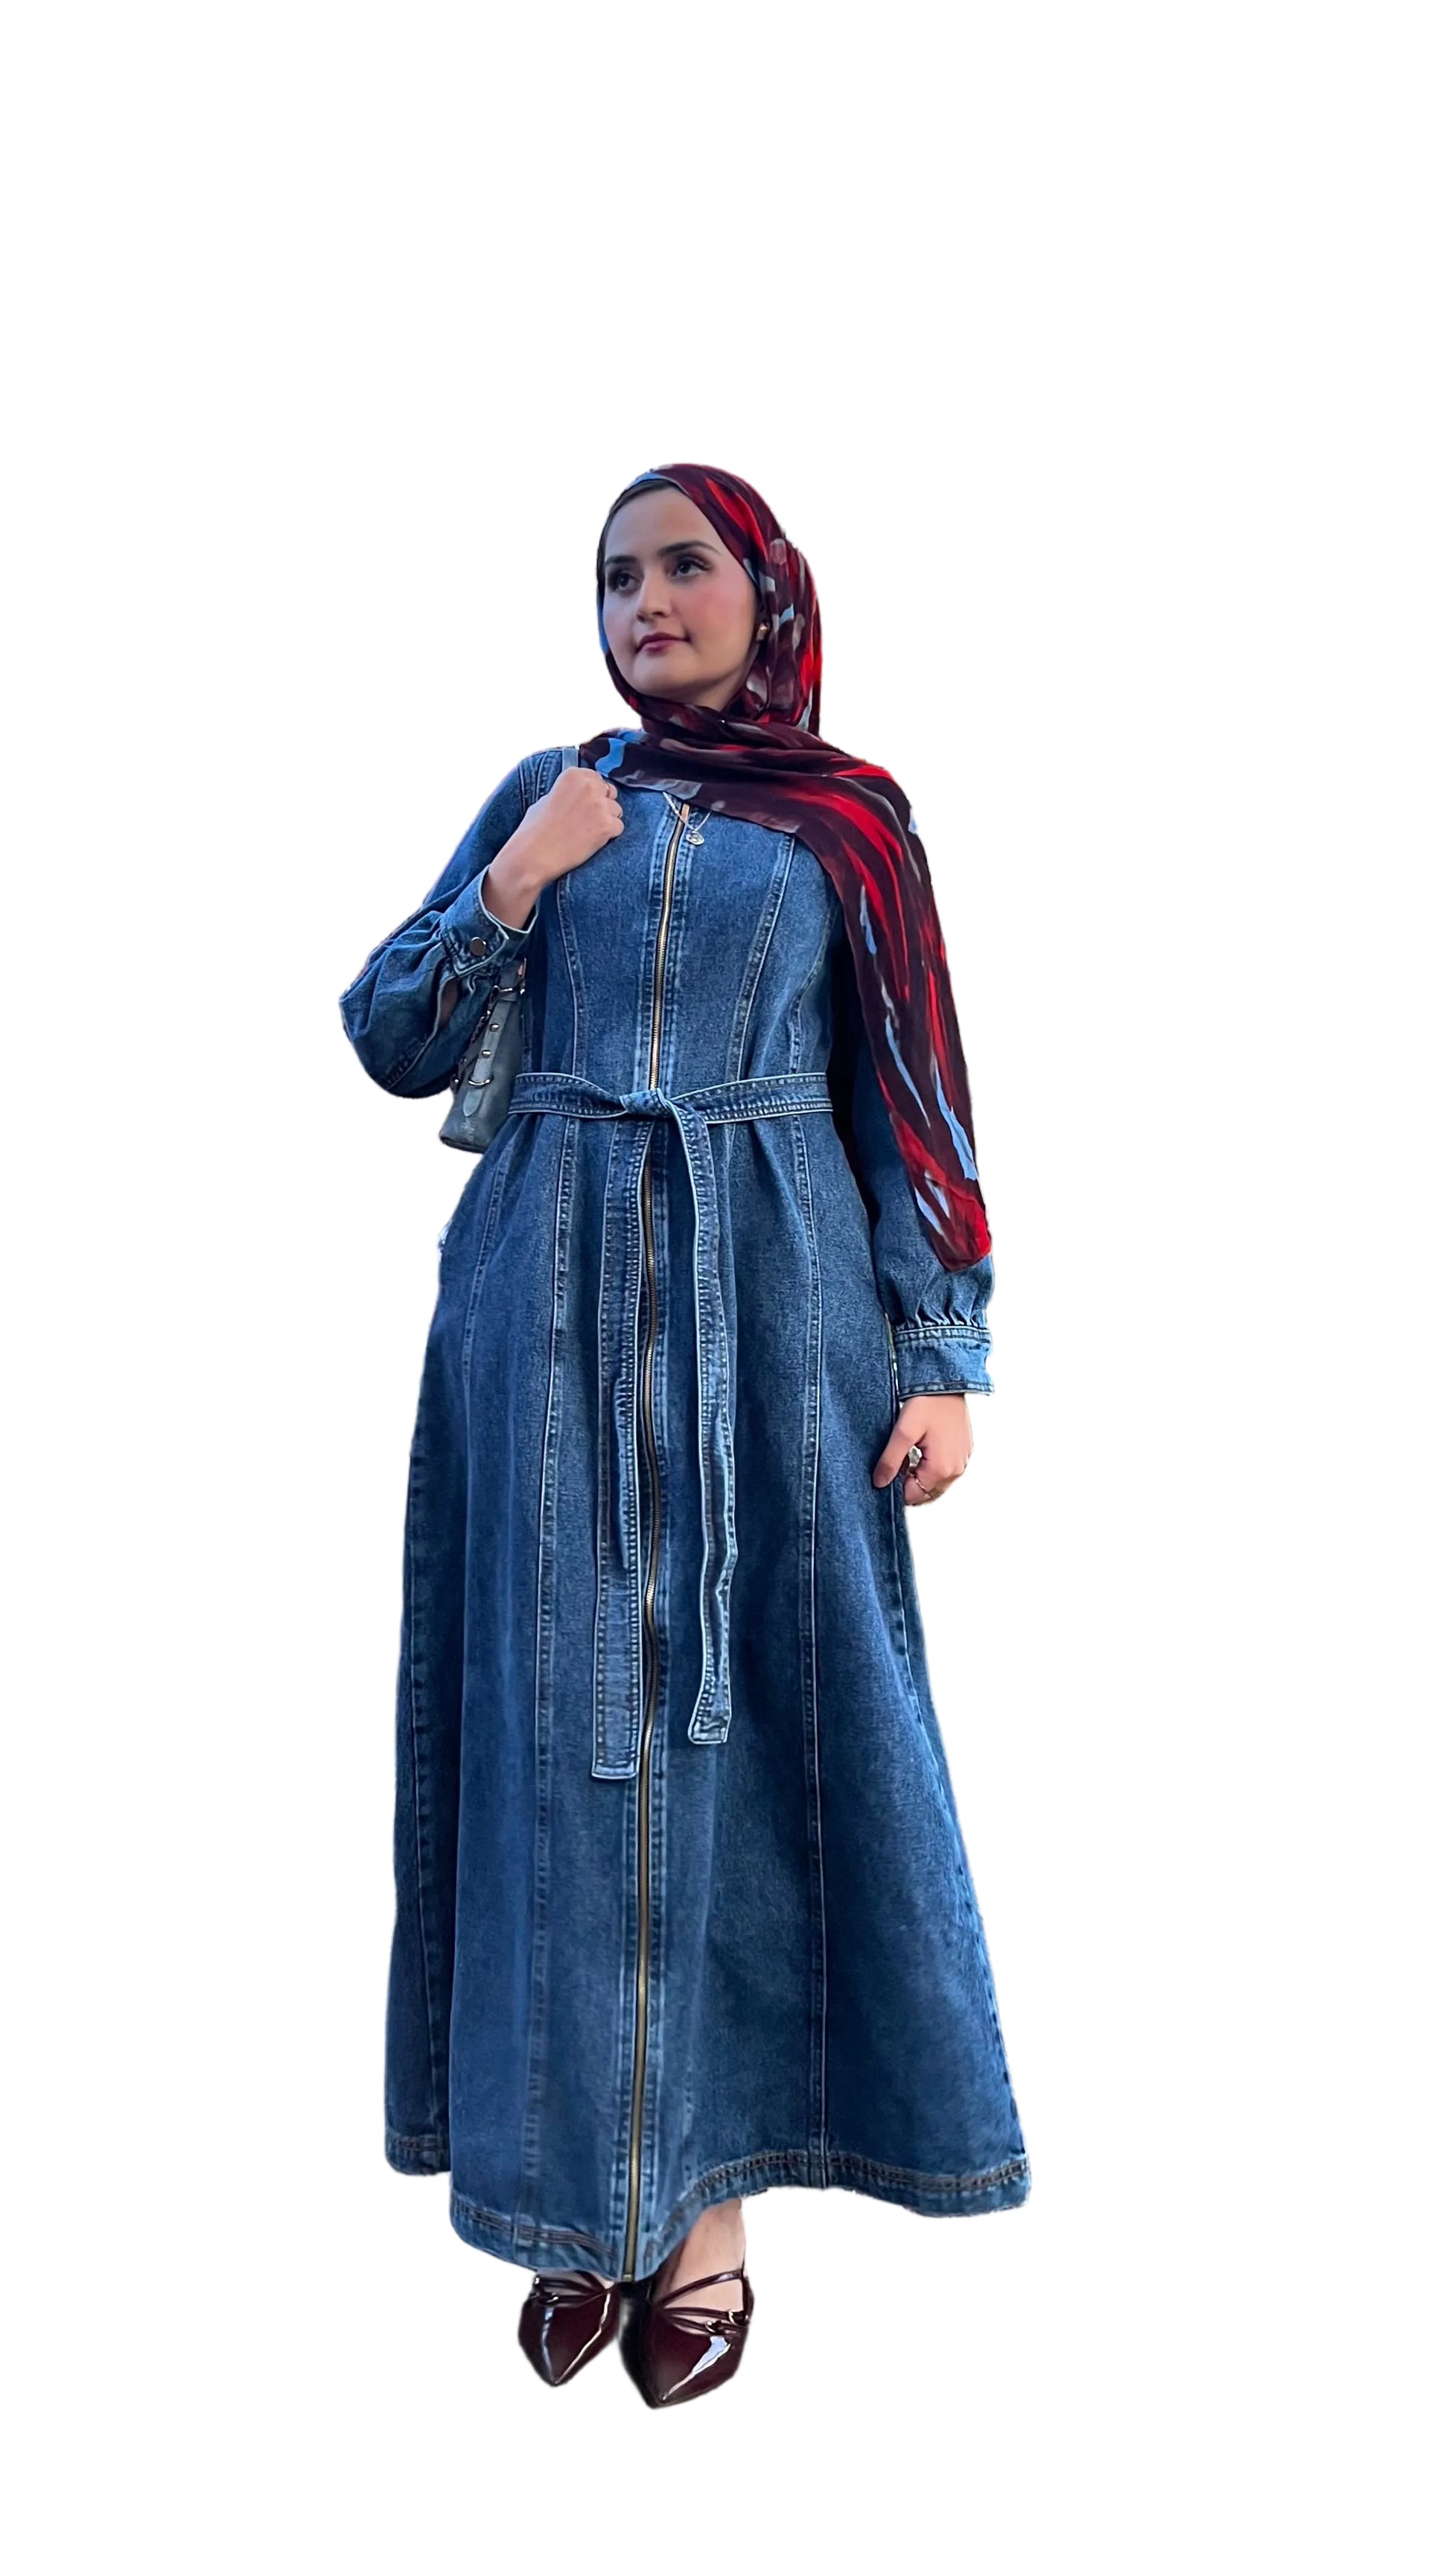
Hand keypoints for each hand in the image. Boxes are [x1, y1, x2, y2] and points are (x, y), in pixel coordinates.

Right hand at [487, 765, 625, 917]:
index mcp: (574, 775)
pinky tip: (591, 841)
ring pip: (617, 811)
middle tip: (586, 821)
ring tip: (586, 833)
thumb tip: (582, 794)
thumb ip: (569, 792)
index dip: (593, 794)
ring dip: (607, 821)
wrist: (534, 854)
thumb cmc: (535, 829)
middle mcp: (589, 786)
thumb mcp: (548, 798)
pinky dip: (609, 836)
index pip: (597, 778)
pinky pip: (618, 827)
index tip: (583, 806)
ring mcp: (600, 805)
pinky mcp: (607, 825)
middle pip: (610, 793)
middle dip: (603, 805)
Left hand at [872, 1393, 971, 1505]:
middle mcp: (956, 1470)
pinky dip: (931, 1468)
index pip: (913, 1496)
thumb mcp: (903, 1432)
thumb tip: (880, 1483)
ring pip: (935, 1484)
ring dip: (919, 1476)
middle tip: (896, 1462)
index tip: (887, 1471)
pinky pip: (945, 1471)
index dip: (896, 1487)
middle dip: (908, 1483)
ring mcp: (962, 1461)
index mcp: (942, 1469)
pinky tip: (921, 1451)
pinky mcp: (963, 1453)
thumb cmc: (929, 1402)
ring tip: (908, 1455)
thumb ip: (890, 1461)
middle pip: (925, 1493)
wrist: (947, 1381)